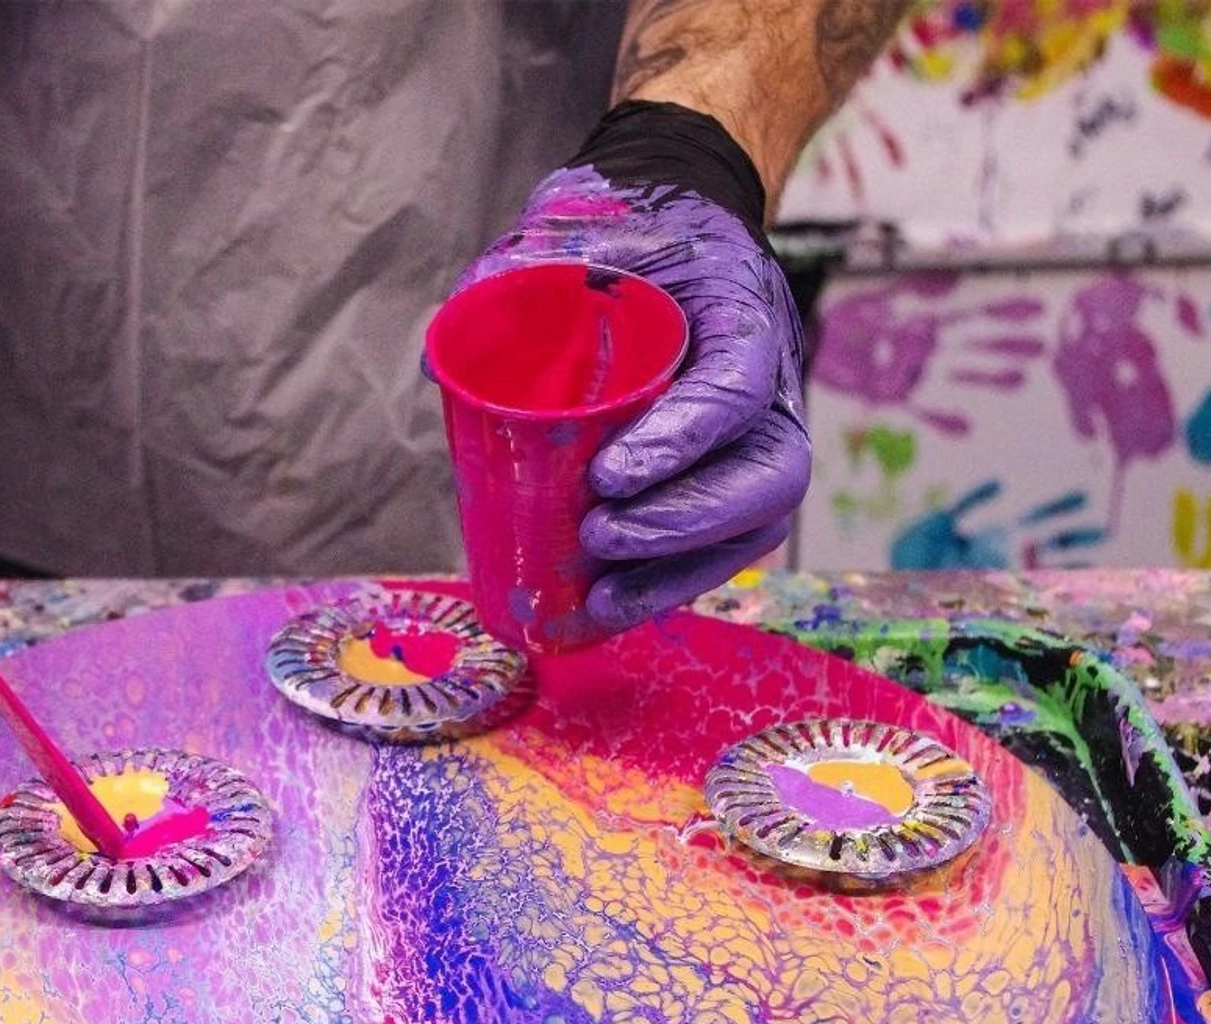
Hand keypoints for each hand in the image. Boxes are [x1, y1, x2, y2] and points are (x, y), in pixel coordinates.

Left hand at [460, 103, 809, 630]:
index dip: (682, 442)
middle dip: (683, 523)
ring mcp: (755, 438)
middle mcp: (769, 383)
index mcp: (741, 313)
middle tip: (599, 535)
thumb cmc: (624, 230)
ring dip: (678, 572)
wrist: (666, 227)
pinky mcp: (724, 477)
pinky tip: (606, 609)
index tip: (607, 476)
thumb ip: (513, 277)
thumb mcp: (574, 228)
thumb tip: (441, 364)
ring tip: (600, 597)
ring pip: (750, 524)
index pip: (736, 387)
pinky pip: (719, 545)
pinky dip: (668, 584)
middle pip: (766, 476)